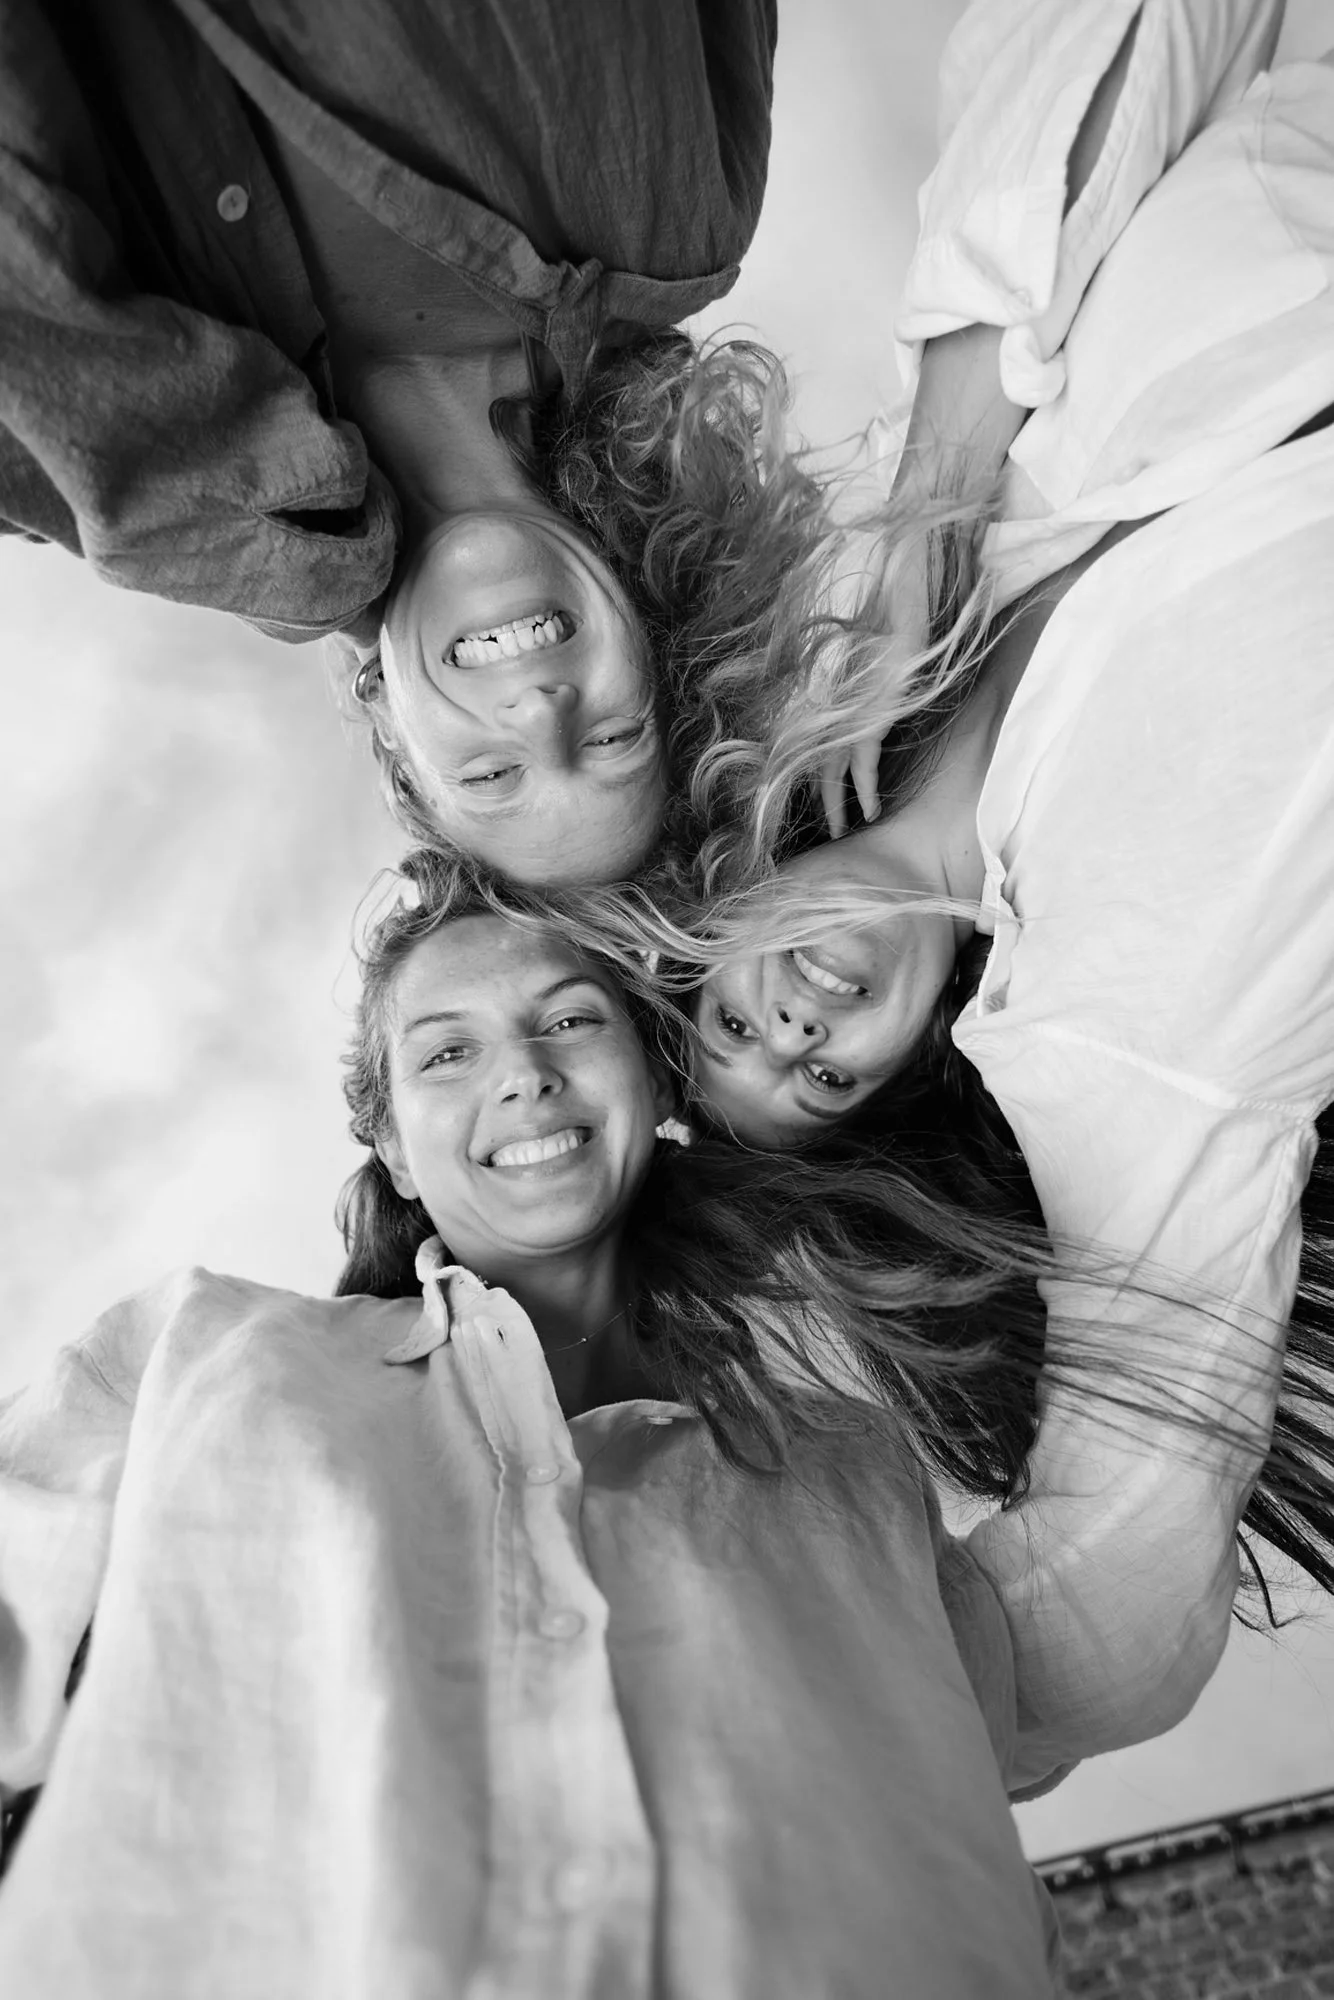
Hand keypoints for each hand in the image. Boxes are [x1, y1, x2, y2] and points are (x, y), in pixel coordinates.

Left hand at [818, 534, 931, 840]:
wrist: (906, 596)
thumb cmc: (900, 619)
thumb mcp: (888, 656)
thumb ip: (881, 680)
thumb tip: (884, 692)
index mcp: (842, 698)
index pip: (822, 743)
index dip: (820, 772)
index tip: (821, 797)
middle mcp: (843, 708)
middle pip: (822, 764)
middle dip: (824, 800)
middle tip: (828, 830)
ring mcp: (856, 712)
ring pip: (836, 770)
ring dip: (837, 804)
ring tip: (842, 830)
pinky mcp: (872, 715)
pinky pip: (864, 762)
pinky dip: (865, 789)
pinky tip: (869, 811)